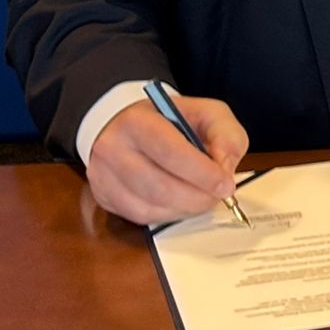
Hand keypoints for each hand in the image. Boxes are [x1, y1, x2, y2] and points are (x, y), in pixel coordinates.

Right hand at [86, 95, 247, 225]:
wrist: (125, 124)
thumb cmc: (168, 119)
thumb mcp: (205, 112)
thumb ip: (224, 134)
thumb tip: (225, 167)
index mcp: (137, 122)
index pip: (170, 153)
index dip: (202, 174)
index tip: (225, 184)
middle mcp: (113, 150)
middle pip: (159, 187)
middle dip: (198, 197)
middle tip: (218, 195)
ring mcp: (104, 177)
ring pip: (149, 208)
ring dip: (185, 209)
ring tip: (203, 199)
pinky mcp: (104, 197)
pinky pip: (140, 217)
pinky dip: (169, 215)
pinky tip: (182, 204)